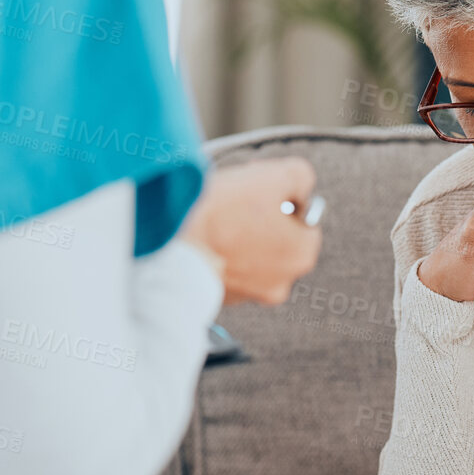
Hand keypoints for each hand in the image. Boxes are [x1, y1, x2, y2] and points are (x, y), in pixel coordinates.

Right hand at [179, 158, 321, 304]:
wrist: (170, 248)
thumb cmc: (223, 212)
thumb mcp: (274, 175)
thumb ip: (300, 177)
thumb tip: (300, 186)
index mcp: (303, 254)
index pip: (304, 218)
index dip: (282, 197)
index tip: (258, 190)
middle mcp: (282, 282)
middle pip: (278, 238)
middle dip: (262, 219)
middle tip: (236, 202)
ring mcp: (250, 295)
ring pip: (252, 254)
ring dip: (240, 237)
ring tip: (217, 220)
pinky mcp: (221, 298)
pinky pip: (228, 268)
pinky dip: (221, 254)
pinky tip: (206, 239)